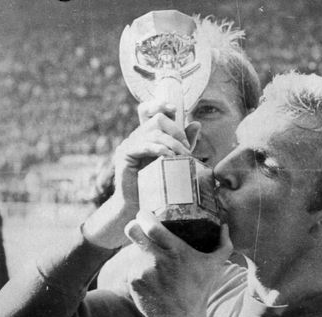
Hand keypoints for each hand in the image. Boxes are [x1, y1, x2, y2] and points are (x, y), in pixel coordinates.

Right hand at [83, 100, 198, 248]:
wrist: (138, 207)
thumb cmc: (157, 187)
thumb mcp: (175, 161)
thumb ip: (184, 143)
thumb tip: (196, 123)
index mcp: (146, 135)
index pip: (149, 110)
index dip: (160, 104)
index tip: (175, 109)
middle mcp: (136, 137)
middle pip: (157, 117)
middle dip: (176, 131)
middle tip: (186, 150)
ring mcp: (129, 144)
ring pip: (153, 131)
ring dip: (172, 142)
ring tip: (182, 157)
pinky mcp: (124, 155)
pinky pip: (143, 144)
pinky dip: (159, 148)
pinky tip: (168, 157)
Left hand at [123, 210, 232, 316]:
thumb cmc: (199, 290)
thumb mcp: (215, 267)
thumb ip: (223, 244)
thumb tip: (224, 226)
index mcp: (175, 251)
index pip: (150, 225)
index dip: (143, 216)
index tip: (145, 214)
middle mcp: (156, 259)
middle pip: (132, 231)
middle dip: (134, 226)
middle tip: (138, 227)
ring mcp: (142, 271)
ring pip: (133, 250)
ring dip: (140, 251)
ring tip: (153, 260)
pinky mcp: (133, 282)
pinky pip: (132, 267)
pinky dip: (139, 268)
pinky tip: (151, 276)